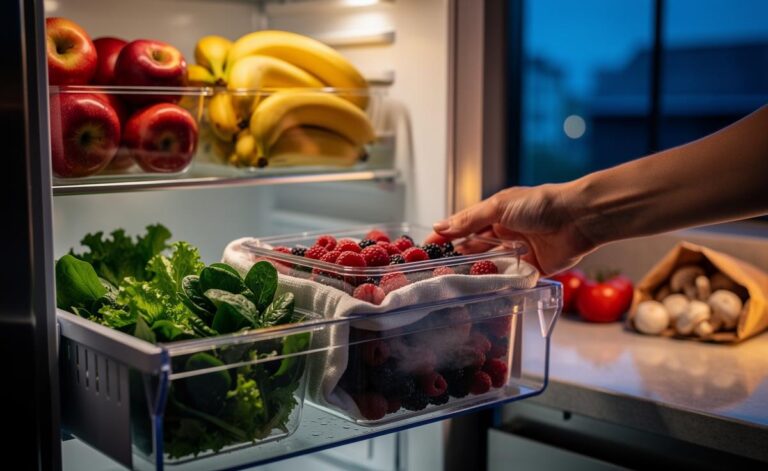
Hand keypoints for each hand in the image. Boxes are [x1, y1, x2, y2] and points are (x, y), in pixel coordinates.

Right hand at [428, 183, 595, 275]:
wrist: (578, 218)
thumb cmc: (540, 204)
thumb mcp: (498, 207)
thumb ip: (468, 220)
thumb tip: (440, 226)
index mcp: (494, 215)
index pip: (463, 229)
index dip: (444, 239)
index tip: (424, 250)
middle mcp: (504, 234)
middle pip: (474, 250)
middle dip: (457, 260)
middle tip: (437, 272)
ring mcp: (517, 253)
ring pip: (490, 267)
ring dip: (477, 274)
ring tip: (455, 284)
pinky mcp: (532, 270)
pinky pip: (511, 280)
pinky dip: (499, 284)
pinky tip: (483, 291)